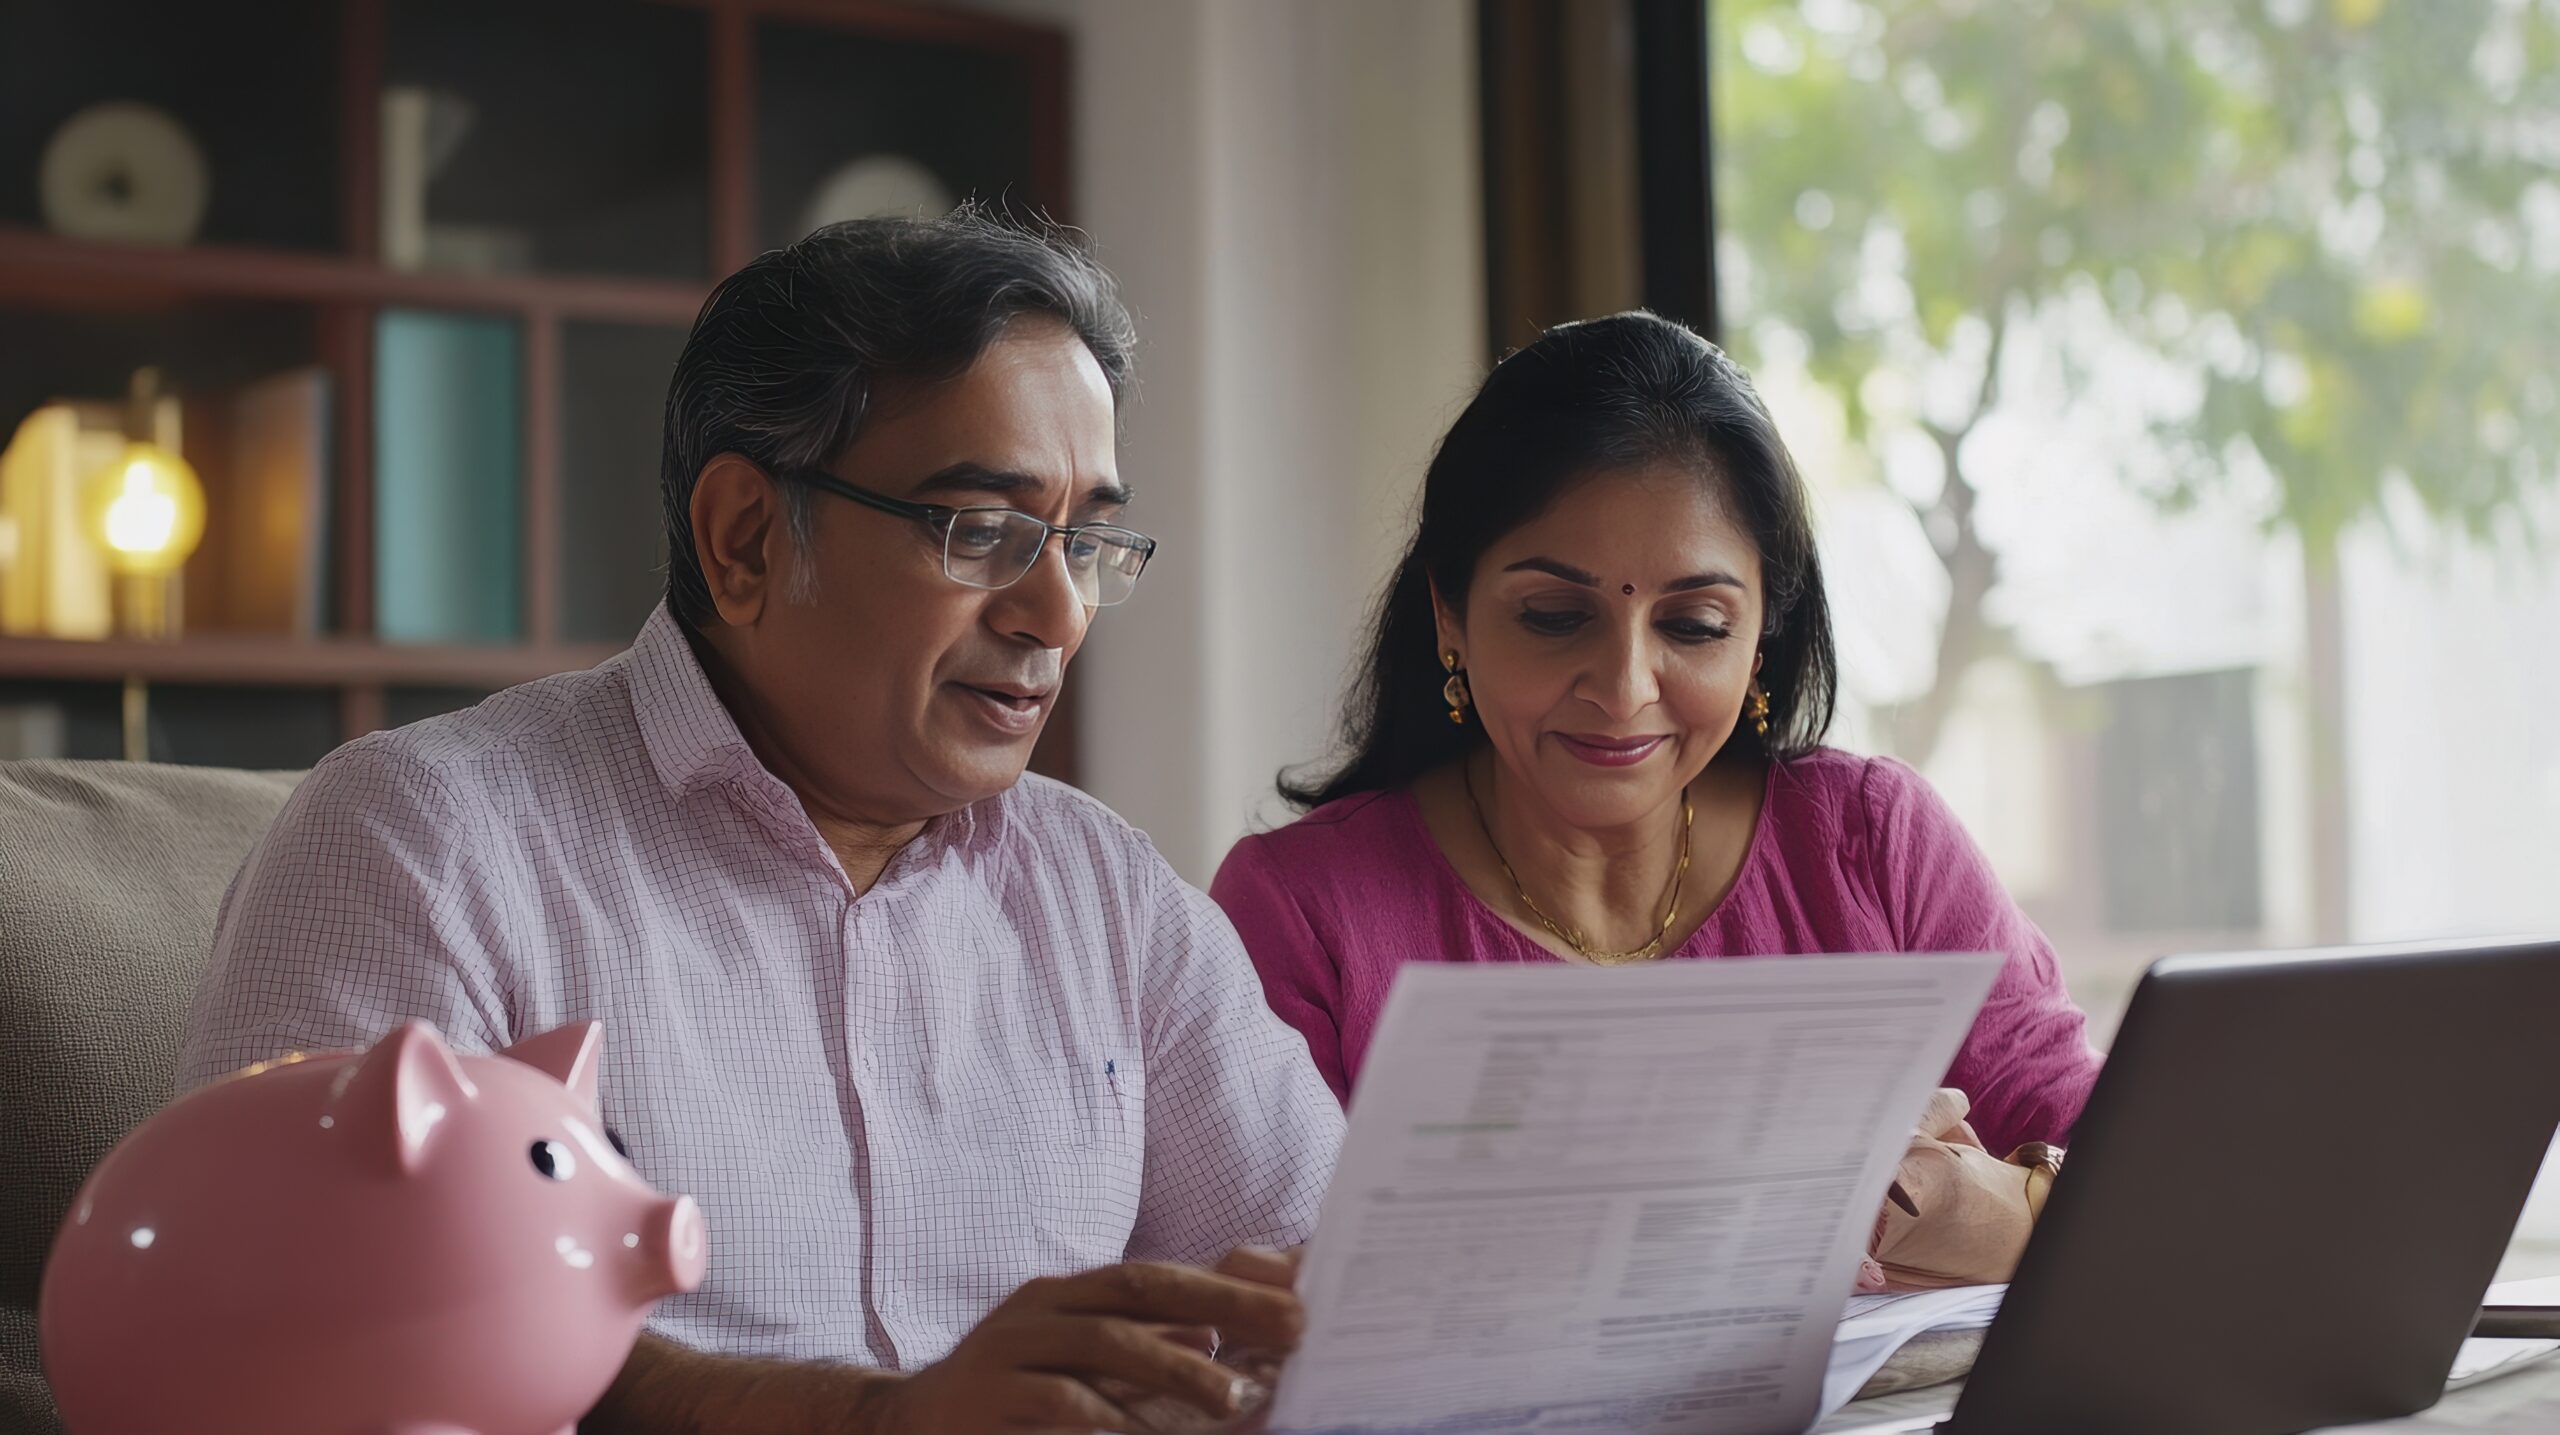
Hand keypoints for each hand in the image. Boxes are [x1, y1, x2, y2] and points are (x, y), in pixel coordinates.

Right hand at [861, 1254, 1305, 1433]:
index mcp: (1066, 1294)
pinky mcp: (985, 1396)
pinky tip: (1144, 1433)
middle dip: (1221, 1307)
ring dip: (1174, 1367)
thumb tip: (1213, 1340)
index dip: (1225, 1288)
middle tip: (1291, 1329)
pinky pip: (1057, 1403)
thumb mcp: (1072, 1366)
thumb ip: (1136, 1350)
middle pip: (1139, 1290)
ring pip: (1103, 1344)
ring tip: (1231, 1396)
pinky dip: (1105, 1417)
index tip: (1294, 1306)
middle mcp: (1040, 1307)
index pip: (1157, 1278)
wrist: (905, 1427)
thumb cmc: (1005, 1398)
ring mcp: (1009, 1349)